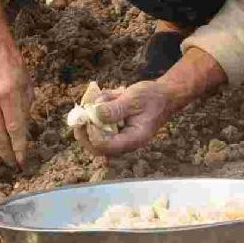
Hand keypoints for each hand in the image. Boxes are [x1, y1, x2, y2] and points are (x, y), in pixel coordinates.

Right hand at [0, 41, 31, 167]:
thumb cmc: (13, 65)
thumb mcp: (27, 85)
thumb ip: (25, 108)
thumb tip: (22, 128)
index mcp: (9, 95)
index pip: (14, 128)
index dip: (18, 147)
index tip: (22, 160)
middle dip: (5, 153)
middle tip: (12, 164)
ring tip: (4, 149)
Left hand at [75, 44, 224, 157]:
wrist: (163, 96)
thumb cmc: (152, 98)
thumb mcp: (133, 99)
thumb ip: (115, 109)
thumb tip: (95, 114)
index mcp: (132, 140)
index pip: (105, 146)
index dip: (92, 133)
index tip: (89, 115)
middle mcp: (123, 142)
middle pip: (95, 146)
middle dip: (84, 130)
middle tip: (80, 112)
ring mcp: (118, 136)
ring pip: (94, 134)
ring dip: (93, 115)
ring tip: (111, 96)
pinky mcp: (114, 128)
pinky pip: (99, 124)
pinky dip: (99, 110)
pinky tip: (113, 96)